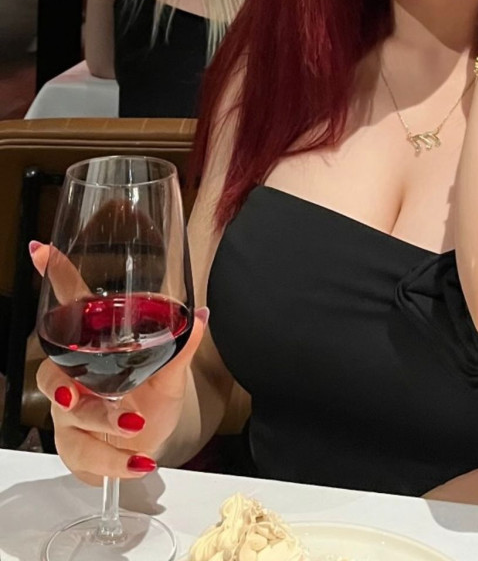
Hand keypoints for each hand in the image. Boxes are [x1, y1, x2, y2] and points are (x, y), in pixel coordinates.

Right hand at [30, 241, 207, 486]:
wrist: (149, 444)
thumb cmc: (151, 397)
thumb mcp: (170, 372)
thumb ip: (181, 346)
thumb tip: (201, 316)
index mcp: (93, 346)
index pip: (68, 307)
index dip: (53, 279)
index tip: (41, 251)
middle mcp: (74, 377)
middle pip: (52, 373)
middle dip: (63, 383)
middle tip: (79, 392)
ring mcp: (71, 415)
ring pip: (69, 417)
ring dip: (99, 421)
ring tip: (133, 426)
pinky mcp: (78, 449)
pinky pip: (86, 455)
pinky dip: (115, 462)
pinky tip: (139, 461)